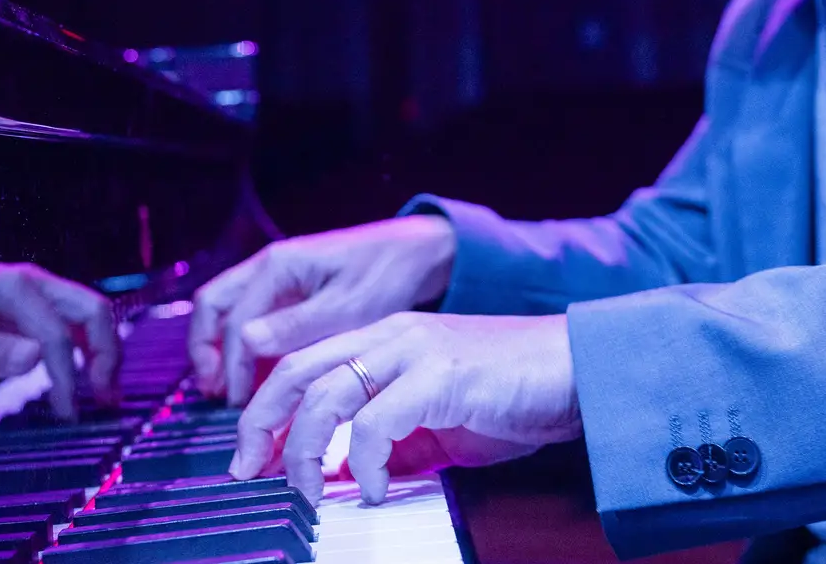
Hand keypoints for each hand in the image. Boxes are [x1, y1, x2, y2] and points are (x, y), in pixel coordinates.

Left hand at [0, 260, 122, 416]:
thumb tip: (35, 359)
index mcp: (13, 287)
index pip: (56, 334)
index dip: (67, 376)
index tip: (66, 414)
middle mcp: (32, 283)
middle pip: (93, 311)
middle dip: (106, 354)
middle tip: (107, 400)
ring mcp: (34, 294)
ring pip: (88, 316)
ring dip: (102, 352)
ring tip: (105, 395)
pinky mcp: (29, 310)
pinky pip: (70, 325)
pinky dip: (85, 350)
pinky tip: (84, 380)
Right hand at [189, 215, 455, 403]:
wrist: (421, 252)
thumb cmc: (387, 273)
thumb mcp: (347, 305)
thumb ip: (297, 325)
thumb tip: (246, 343)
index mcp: (278, 267)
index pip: (235, 321)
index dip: (233, 366)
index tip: (240, 403)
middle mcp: (270, 267)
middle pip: (214, 306)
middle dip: (208, 350)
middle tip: (217, 393)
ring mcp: (279, 277)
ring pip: (228, 309)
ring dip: (222, 347)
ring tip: (231, 388)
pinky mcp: (293, 289)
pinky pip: (253, 314)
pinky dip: (245, 342)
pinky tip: (259, 372)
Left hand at [231, 312, 581, 503]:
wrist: (579, 371)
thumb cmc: (517, 395)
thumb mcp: (441, 419)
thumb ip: (395, 438)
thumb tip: (348, 472)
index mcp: (387, 338)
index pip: (304, 364)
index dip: (267, 409)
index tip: (253, 455)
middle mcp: (392, 335)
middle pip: (297, 371)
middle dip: (259, 423)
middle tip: (246, 470)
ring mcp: (415, 350)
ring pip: (325, 394)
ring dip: (302, 449)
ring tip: (304, 489)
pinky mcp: (440, 374)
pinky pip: (375, 422)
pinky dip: (360, 461)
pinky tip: (369, 487)